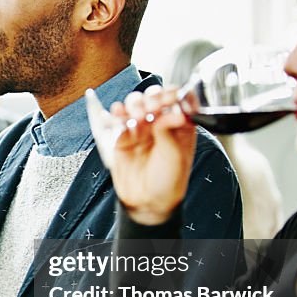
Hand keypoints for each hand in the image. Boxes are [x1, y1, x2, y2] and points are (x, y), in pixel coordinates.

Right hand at [105, 86, 196, 225]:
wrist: (148, 202)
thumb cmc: (169, 181)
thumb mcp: (175, 156)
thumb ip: (169, 130)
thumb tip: (168, 111)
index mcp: (180, 125)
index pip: (177, 99)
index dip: (171, 94)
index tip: (167, 98)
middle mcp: (161, 123)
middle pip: (154, 97)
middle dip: (151, 97)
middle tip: (150, 107)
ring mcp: (141, 128)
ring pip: (135, 103)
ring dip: (134, 103)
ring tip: (135, 115)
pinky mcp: (123, 135)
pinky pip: (118, 117)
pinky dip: (116, 112)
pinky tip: (118, 113)